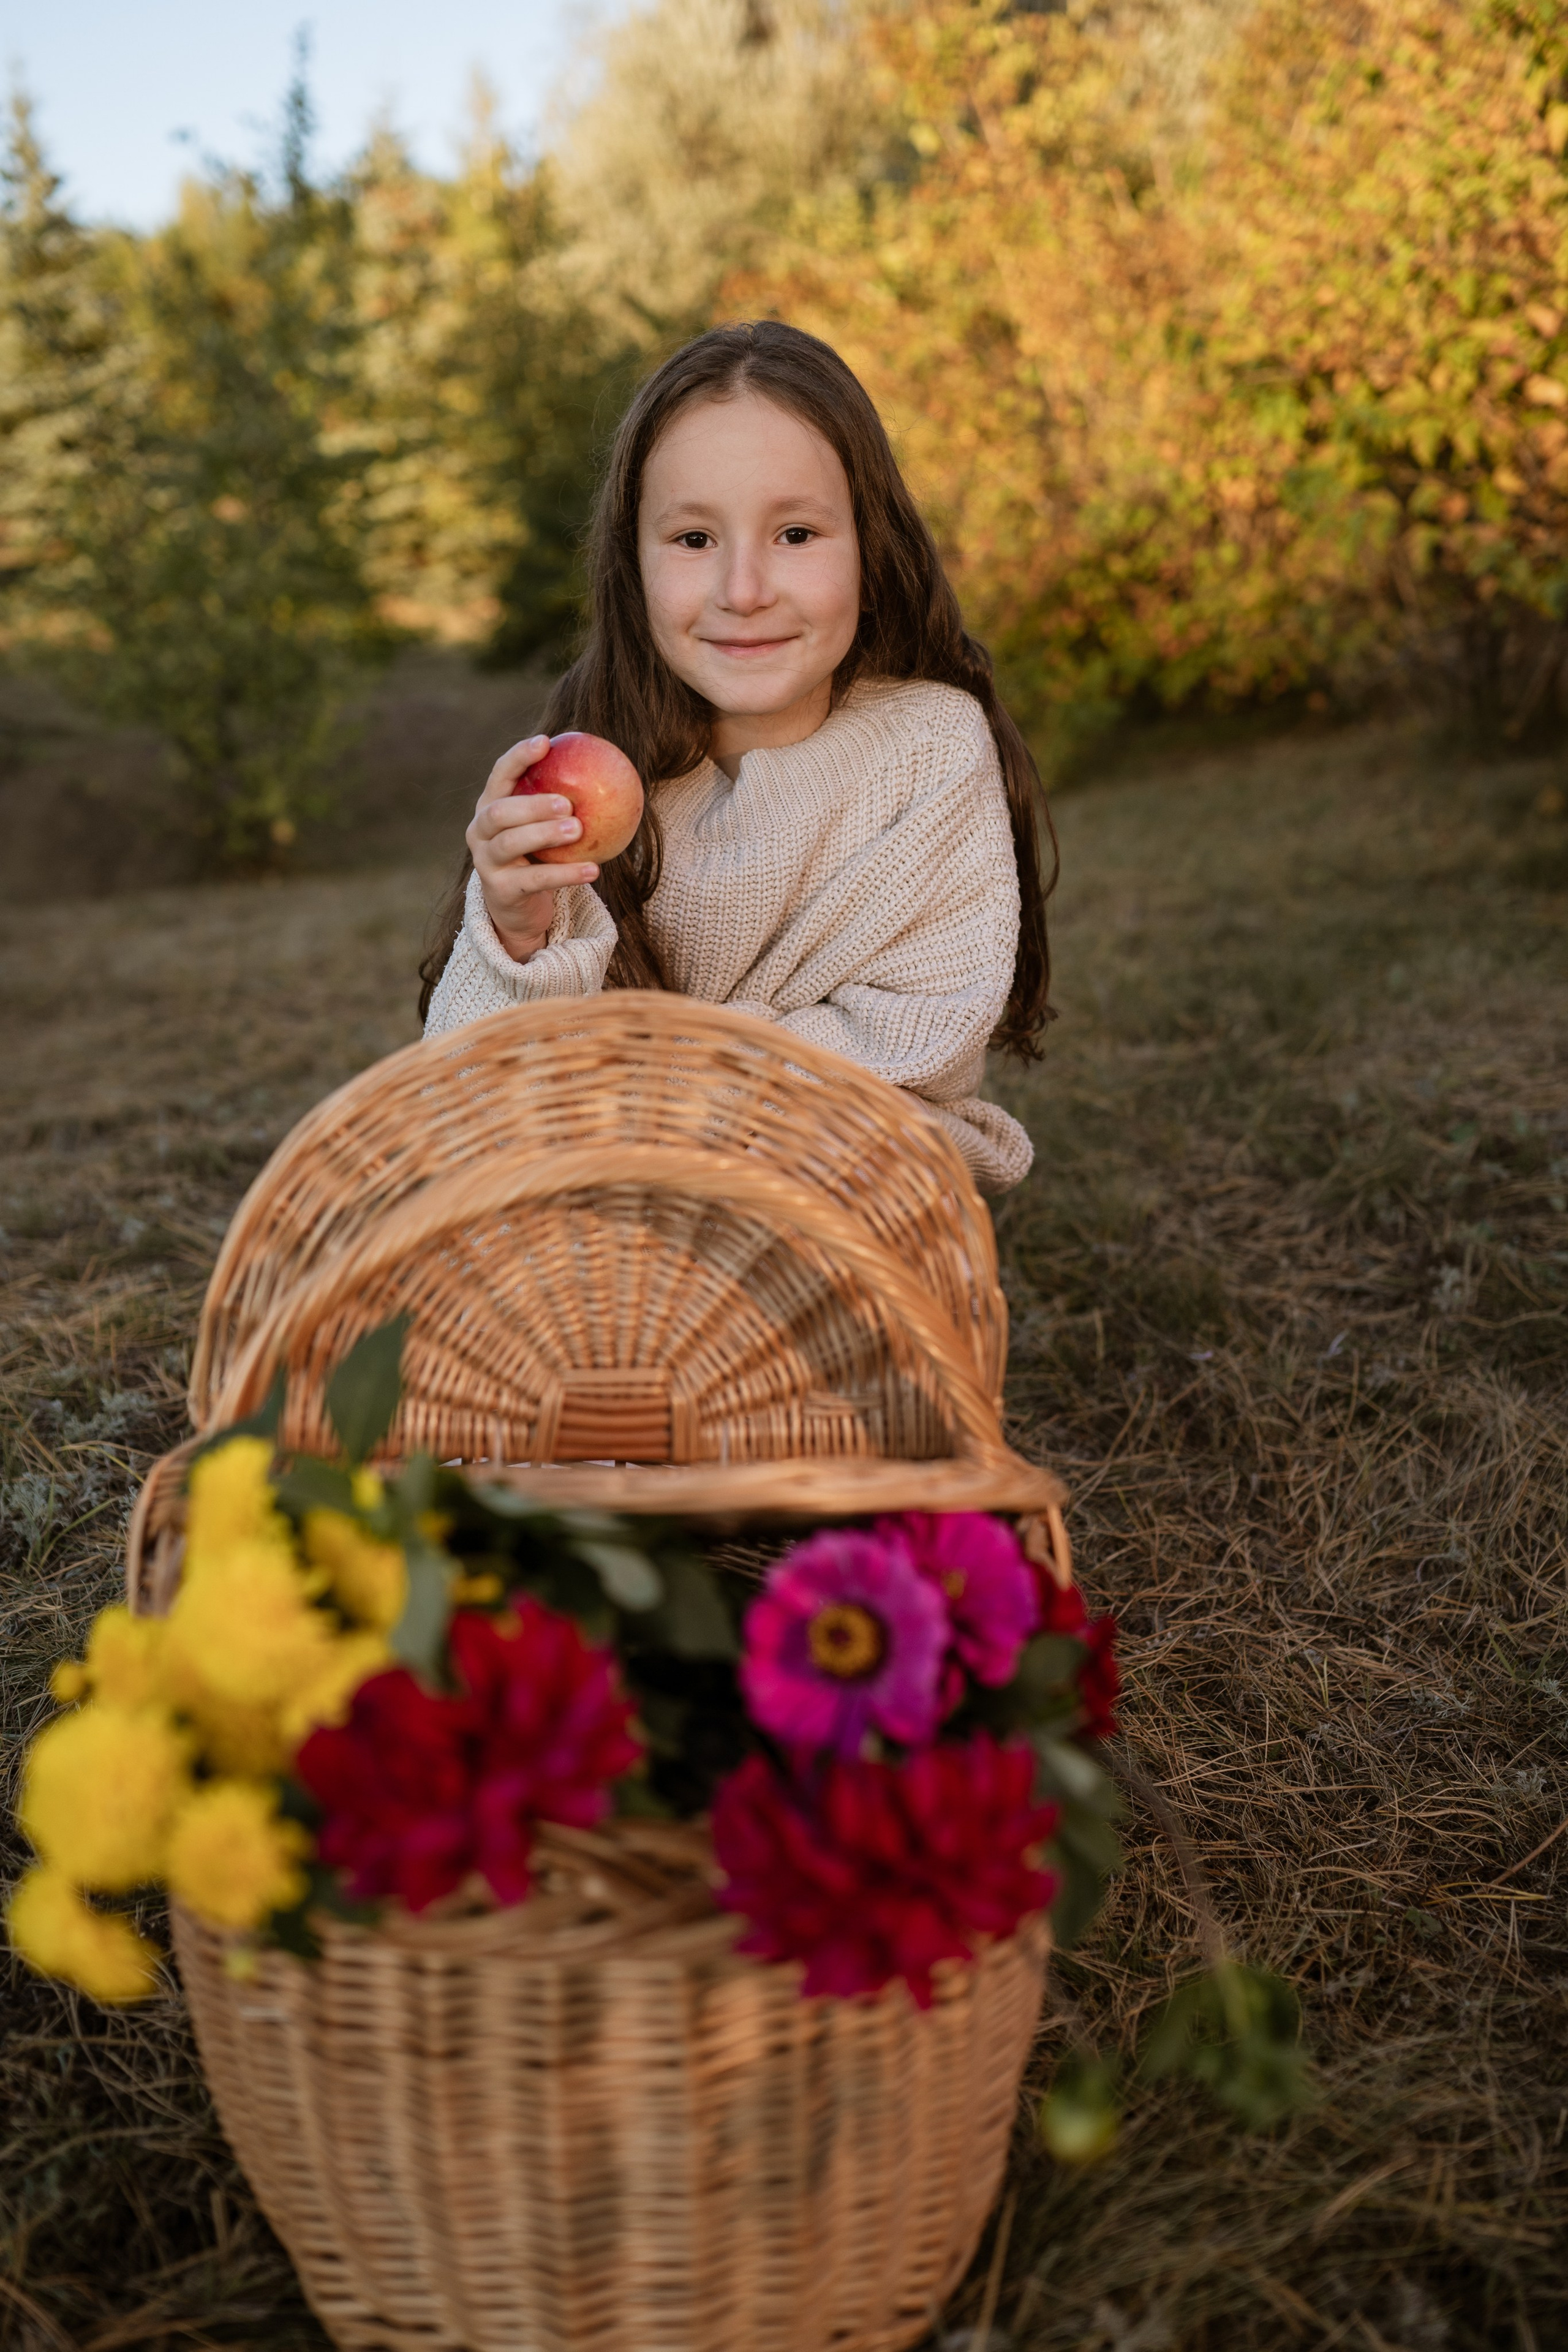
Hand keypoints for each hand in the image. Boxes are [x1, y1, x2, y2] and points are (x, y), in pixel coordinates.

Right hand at [466, 735, 600, 964]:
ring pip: (511, 843)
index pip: (499, 774)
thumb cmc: (538, 856)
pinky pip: (536, 879)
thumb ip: (562, 803)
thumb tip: (608, 770)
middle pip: (500, 811)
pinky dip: (566, 874)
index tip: (545, 742)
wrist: (519, 908)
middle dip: (533, 804)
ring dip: (546, 834)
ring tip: (578, 829)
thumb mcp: (544, 827)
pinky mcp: (501, 890)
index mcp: (489, 806)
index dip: (518, 757)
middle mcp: (479, 831)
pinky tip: (593, 870)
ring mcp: (485, 862)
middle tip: (567, 803)